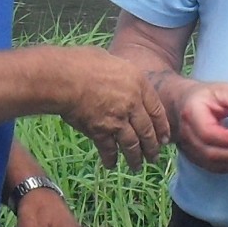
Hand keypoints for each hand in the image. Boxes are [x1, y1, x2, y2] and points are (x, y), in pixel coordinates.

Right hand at [57, 47, 170, 168]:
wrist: (62, 78)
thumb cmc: (80, 63)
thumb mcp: (110, 59)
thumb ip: (120, 73)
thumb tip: (119, 75)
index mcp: (138, 83)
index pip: (157, 110)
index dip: (162, 127)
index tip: (165, 139)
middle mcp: (132, 103)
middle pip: (147, 131)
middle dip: (152, 147)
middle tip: (154, 158)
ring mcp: (117, 119)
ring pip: (132, 144)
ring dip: (135, 158)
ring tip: (137, 166)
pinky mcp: (100, 131)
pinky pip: (108, 149)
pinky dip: (110, 158)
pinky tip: (110, 164)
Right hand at [172, 79, 227, 172]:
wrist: (183, 103)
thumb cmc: (205, 96)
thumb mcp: (222, 89)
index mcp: (192, 114)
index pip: (208, 133)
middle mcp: (187, 134)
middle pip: (210, 153)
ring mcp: (189, 148)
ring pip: (212, 164)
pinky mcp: (194, 156)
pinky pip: (212, 167)